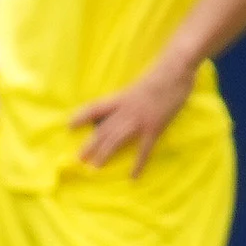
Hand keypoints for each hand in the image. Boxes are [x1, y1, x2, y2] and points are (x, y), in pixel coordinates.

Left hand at [70, 55, 197, 175]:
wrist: (176, 70)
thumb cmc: (160, 73)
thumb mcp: (139, 83)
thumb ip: (130, 96)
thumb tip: (123, 107)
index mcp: (122, 97)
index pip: (95, 108)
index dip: (81, 117)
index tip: (69, 126)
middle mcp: (126, 109)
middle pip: (103, 130)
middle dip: (90, 145)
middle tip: (79, 159)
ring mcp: (140, 119)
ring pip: (116, 140)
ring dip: (104, 154)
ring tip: (95, 167)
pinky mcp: (155, 127)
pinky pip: (144, 150)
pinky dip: (138, 164)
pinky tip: (133, 176)